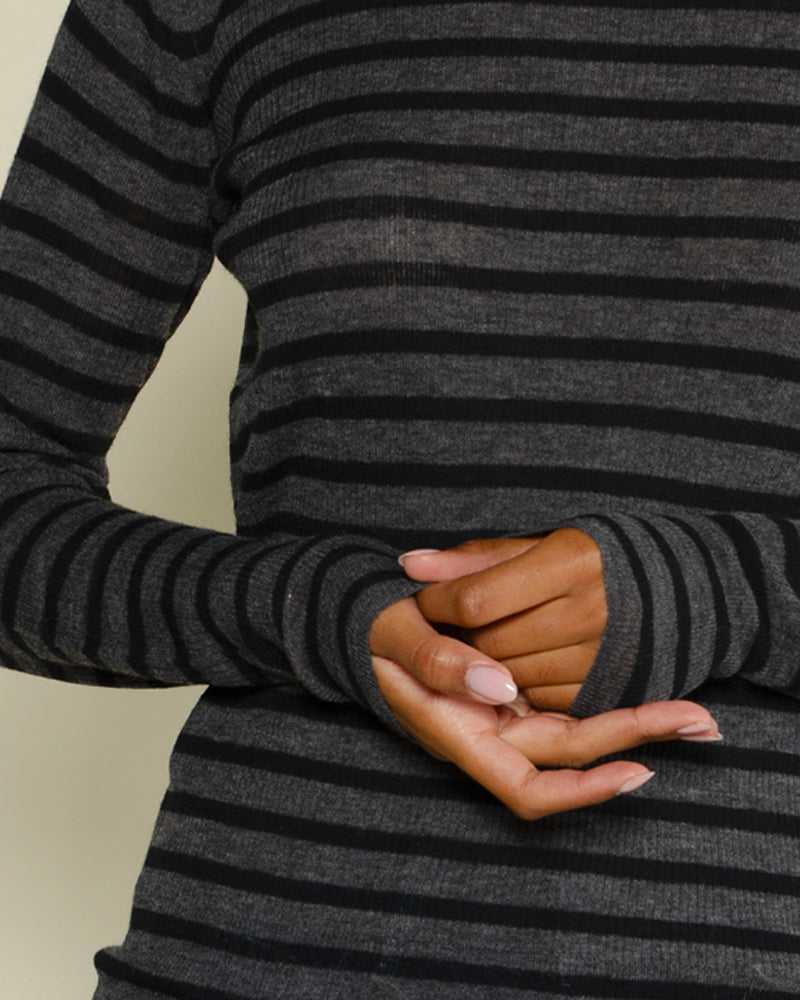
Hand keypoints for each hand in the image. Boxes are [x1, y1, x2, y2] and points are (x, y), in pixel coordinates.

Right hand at [370, 596, 720, 819]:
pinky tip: (644, 696)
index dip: (583, 790)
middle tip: (700, 719)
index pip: (526, 788)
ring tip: (691, 711)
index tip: (640, 771)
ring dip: (633, 725)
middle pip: (569, 758)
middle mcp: (486, 734)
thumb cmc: (371, 631)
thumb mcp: (394, 635)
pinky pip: (563, 710)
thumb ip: (438, 660)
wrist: (360, 621)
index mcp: (455, 733)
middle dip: (635, 740)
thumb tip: (501, 684)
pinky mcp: (509, 696)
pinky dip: (605, 706)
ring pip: (574, 735)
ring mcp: (500, 717)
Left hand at [400, 530, 604, 710]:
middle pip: (488, 642)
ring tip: (489, 637)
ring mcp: (601, 655)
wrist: (670, 592)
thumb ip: (473, 559)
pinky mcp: (604, 688)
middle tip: (454, 622)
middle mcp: (591, 610)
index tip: (426, 598)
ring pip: (507, 675)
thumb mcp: (536, 544)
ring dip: (485, 662)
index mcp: (572, 561)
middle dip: (460, 635)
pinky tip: (520, 659)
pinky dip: (517, 684)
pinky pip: (536, 698)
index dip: (439, 602)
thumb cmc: (590, 559)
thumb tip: (410, 565)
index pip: (477, 599)